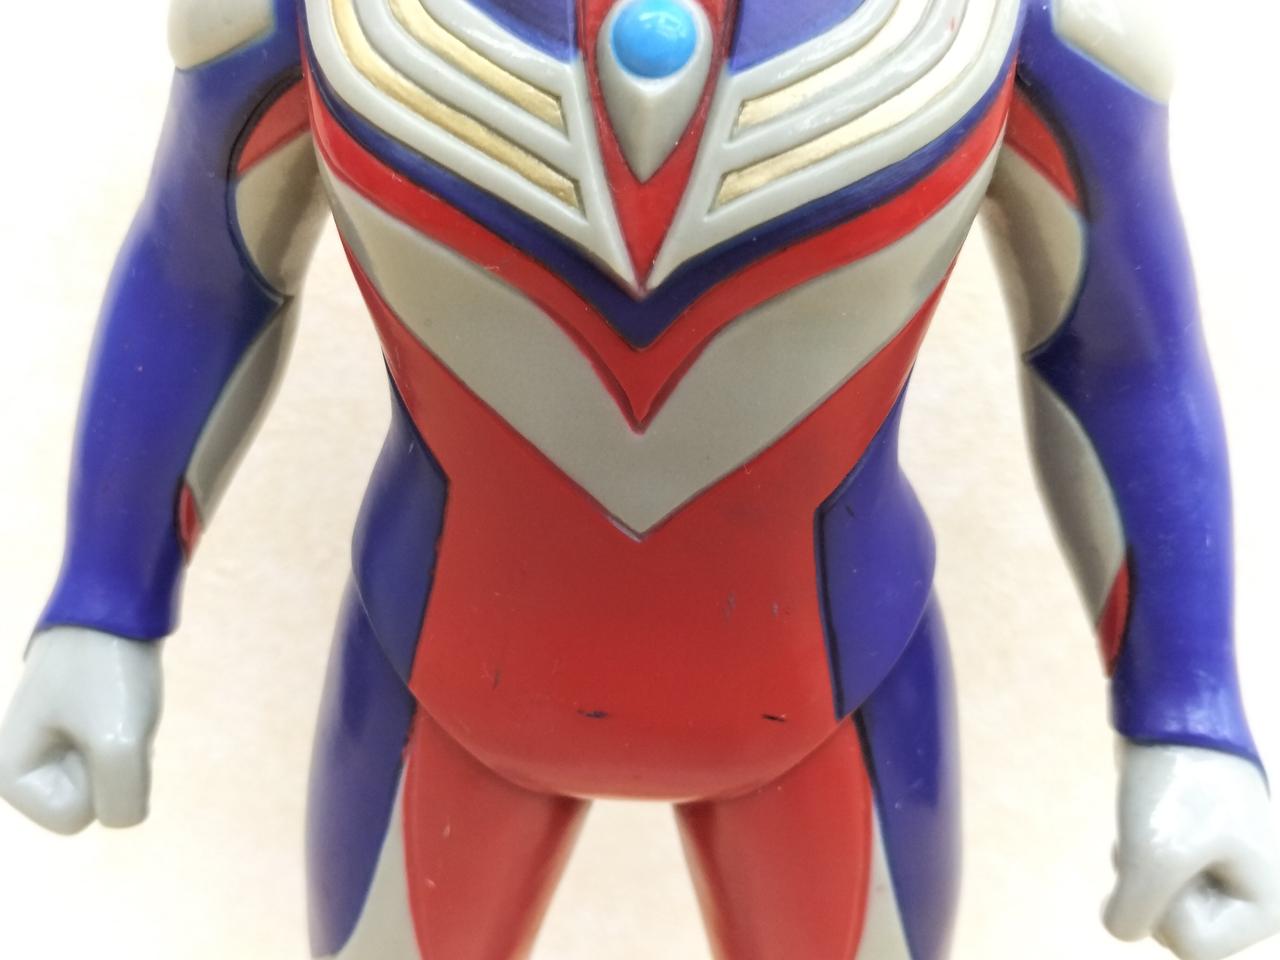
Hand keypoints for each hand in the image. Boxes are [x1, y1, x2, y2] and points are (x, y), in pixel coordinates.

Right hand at [0, 627, 162, 833]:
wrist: (116, 605)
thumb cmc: (108, 672)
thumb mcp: (120, 745)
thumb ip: (121, 801)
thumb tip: (124, 815)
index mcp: (10, 777)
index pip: (76, 819)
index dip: (100, 776)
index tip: (91, 724)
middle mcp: (23, 769)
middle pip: (95, 803)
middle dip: (117, 762)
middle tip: (110, 712)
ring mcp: (52, 750)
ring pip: (114, 780)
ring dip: (129, 745)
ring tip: (117, 705)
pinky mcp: (79, 731)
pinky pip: (123, 754)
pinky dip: (134, 732)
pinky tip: (124, 702)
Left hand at [1105, 741, 1279, 959]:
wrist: (1174, 715)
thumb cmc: (1176, 787)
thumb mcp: (1149, 860)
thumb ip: (1133, 915)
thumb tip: (1123, 926)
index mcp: (1267, 909)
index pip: (1192, 947)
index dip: (1164, 902)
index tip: (1174, 849)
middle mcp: (1253, 898)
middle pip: (1172, 930)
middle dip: (1148, 885)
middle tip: (1159, 832)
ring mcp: (1223, 876)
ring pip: (1155, 904)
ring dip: (1137, 868)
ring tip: (1152, 822)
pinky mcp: (1194, 852)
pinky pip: (1149, 879)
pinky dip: (1135, 854)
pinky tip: (1142, 822)